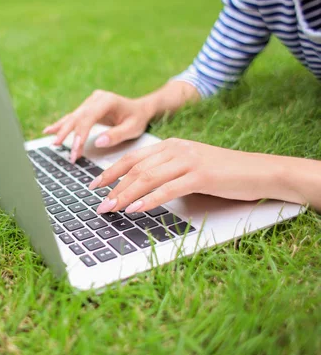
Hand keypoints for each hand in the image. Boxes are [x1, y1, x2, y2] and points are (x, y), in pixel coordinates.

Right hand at [42, 89, 154, 162]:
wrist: (140, 108)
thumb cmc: (137, 119)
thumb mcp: (132, 129)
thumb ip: (116, 135)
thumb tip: (97, 142)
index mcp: (107, 101)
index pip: (89, 118)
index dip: (80, 133)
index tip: (75, 149)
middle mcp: (96, 99)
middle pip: (77, 117)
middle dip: (67, 133)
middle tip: (58, 147)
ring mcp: (90, 101)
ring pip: (73, 117)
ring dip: (62, 130)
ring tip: (52, 141)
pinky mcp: (87, 107)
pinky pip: (73, 117)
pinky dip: (62, 125)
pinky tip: (49, 130)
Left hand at [88, 138, 283, 213]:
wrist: (259, 172)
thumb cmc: (223, 174)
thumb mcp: (189, 167)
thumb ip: (166, 172)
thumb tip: (138, 190)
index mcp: (170, 145)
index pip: (132, 158)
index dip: (111, 172)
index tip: (95, 185)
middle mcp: (176, 149)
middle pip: (135, 168)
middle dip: (113, 187)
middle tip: (99, 205)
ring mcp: (188, 160)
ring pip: (147, 177)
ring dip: (125, 195)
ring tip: (111, 209)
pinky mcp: (200, 175)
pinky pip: (168, 188)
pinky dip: (148, 200)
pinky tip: (135, 209)